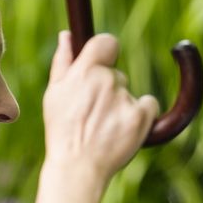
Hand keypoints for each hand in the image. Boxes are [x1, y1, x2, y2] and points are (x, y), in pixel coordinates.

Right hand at [42, 32, 158, 179]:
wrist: (77, 168)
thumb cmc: (62, 131)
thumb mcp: (54, 94)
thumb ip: (63, 62)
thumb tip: (67, 35)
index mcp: (84, 71)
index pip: (107, 42)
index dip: (106, 51)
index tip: (104, 63)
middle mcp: (106, 81)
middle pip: (116, 74)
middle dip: (108, 89)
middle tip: (93, 113)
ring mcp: (125, 99)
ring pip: (129, 92)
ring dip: (121, 105)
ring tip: (103, 127)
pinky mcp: (141, 117)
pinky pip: (149, 105)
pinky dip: (141, 115)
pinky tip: (122, 129)